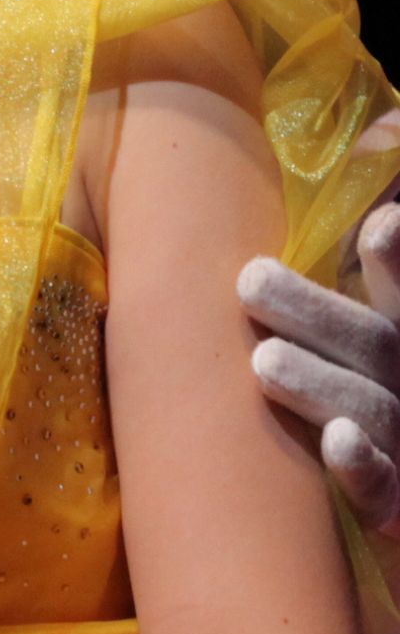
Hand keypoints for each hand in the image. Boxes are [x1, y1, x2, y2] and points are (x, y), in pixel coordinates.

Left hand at [239, 190, 399, 532]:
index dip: (396, 264)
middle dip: (317, 313)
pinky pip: (394, 495)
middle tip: (249, 283)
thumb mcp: (344, 331)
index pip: (397, 290)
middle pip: (378, 342)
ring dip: (322, 385)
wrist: (389, 498)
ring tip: (265, 361)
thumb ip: (367, 252)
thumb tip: (373, 134)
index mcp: (397, 335)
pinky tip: (339, 446)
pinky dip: (370, 471)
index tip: (380, 227)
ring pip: (377, 408)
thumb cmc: (354, 399)